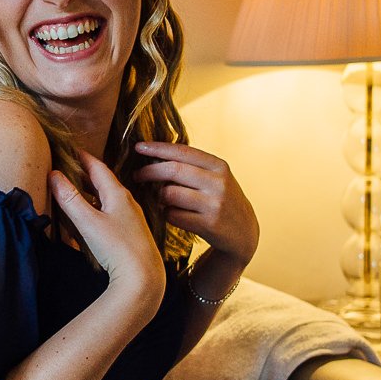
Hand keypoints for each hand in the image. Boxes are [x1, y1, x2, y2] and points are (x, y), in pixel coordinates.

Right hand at [52, 151, 165, 312]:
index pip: (98, 168)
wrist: (144, 278)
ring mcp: (131, 219)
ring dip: (90, 194)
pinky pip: (111, 214)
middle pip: (103, 183)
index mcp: (118, 194)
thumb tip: (54, 175)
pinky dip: (97, 210)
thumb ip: (70, 199)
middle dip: (85, 175)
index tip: (71, 150)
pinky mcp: (131, 234)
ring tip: (74, 193)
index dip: (83, 158)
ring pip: (107, 199)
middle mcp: (127, 203)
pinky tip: (90, 220)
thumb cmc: (117, 248)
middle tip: (68, 169)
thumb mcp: (88, 222)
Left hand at [129, 141, 259, 264]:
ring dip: (159, 196)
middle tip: (137, 175)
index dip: (157, 148)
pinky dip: (168, 214)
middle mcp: (218, 183)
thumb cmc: (222, 200)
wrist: (244, 232)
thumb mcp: (216, 177)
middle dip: (149, 171)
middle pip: (172, 170)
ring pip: (170, 194)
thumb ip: (193, 166)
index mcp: (218, 166)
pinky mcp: (209, 224)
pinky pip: (173, 215)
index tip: (138, 147)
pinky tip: (173, 214)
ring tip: (161, 199)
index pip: (182, 151)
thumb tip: (154, 155)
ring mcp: (214, 204)